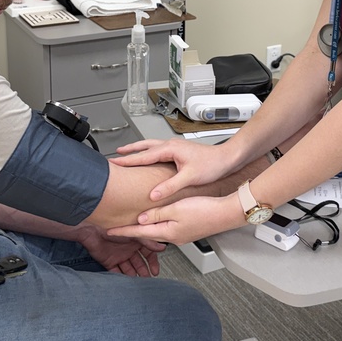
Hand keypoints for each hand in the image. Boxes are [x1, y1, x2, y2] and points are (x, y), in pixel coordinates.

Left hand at [77, 223, 164, 276]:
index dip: (152, 263)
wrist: (92, 228)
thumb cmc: (112, 226)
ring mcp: (119, 256)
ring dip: (134, 276)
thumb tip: (162, 247)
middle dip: (144, 271)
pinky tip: (125, 283)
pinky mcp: (109, 262)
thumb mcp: (134, 233)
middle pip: (139, 263)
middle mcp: (128, 249)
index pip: (147, 254)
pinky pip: (116, 272)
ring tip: (139, 283)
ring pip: (129, 269)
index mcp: (135, 241)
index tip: (155, 271)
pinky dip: (121, 278)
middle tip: (147, 280)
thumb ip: (148, 241)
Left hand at [107, 194, 243, 245]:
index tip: (109, 231)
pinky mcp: (188, 230)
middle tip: (117, 228)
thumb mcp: (176, 208)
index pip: (140, 233)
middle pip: (147, 234)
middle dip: (132, 231)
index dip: (123, 231)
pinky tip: (157, 219)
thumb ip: (158, 213)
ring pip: (157, 231)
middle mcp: (174, 237)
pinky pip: (168, 229)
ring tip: (133, 223)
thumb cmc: (205, 210)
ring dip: (145, 228)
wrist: (226, 213)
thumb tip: (141, 219)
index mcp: (169, 233)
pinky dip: (158, 225)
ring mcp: (182, 235)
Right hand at [113, 138, 235, 201]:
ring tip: (128, 153)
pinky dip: (149, 153)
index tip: (114, 163)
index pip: (143, 155)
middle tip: (116, 155)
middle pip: (144, 147)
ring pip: (151, 147)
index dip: (127, 160)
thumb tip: (153, 194)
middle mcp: (171, 146)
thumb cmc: (212, 164)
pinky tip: (149, 159)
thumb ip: (169, 186)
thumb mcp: (189, 177)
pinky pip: (158, 150)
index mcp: (170, 149)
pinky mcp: (179, 152)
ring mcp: (175, 147)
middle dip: (129, 151)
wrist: (227, 158)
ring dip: (139, 150)